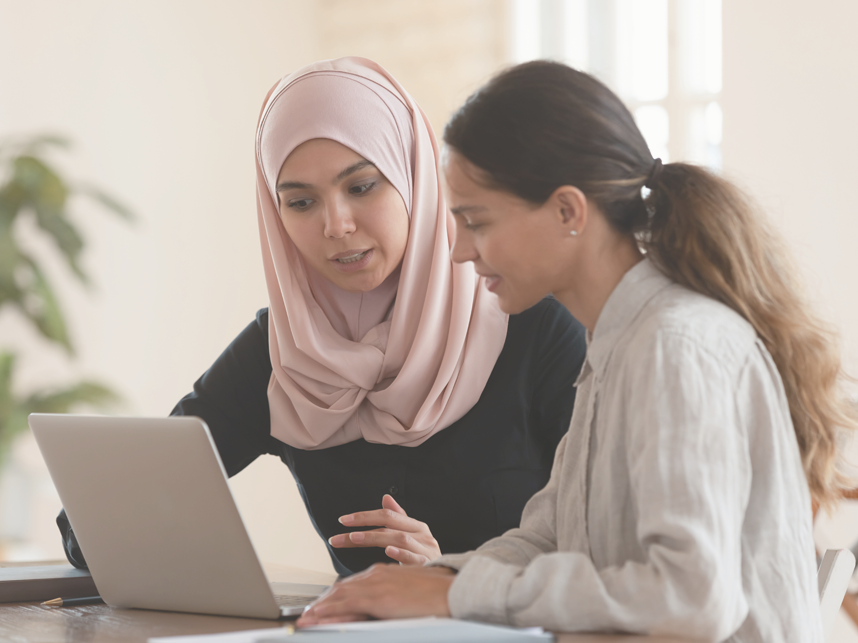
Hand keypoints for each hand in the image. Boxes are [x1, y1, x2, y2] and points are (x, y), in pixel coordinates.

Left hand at [296, 563, 454, 626]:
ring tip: (307, 618)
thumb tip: (383, 600)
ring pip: (340, 594)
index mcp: (383, 572)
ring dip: (321, 607)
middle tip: (308, 614)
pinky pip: (347, 605)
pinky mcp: (378, 597)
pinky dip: (330, 612)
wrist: (450, 589)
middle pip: (342, 587)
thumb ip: (391, 590)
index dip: (334, 595)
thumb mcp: (408, 587)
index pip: (351, 584)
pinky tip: (320, 618)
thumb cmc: (434, 591)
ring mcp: (376, 584)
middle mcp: (376, 574)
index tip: (322, 605)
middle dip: (323, 602)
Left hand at [328, 494, 441, 564]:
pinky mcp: (429, 564)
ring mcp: (426, 549)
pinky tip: (388, 551)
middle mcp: (421, 534)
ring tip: (355, 539)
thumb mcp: (413, 535)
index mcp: (416, 525)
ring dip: (375, 538)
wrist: (449, 578)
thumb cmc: (426, 556)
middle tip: (339, 536)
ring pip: (398, 539)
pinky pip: (414, 557)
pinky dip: (401, 554)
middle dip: (362, 529)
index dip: (364, 516)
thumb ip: (399, 518)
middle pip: (389, 526)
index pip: (387, 515)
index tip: (343, 520)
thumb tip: (386, 497)